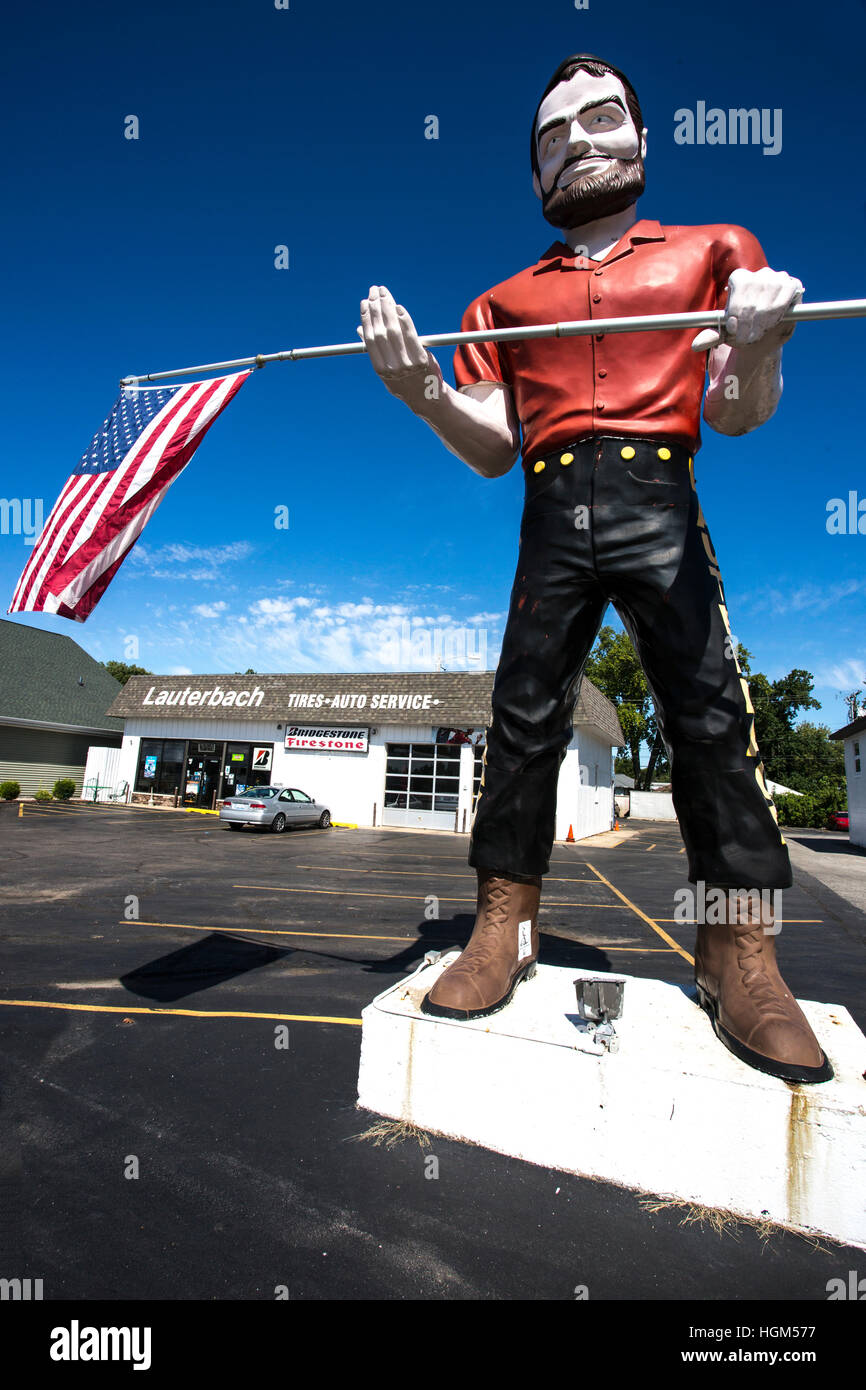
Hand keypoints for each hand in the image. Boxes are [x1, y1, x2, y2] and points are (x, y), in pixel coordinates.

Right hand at [358, 285, 437, 400]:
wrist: (428, 398)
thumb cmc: (406, 381)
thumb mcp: (387, 370)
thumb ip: (376, 350)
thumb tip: (360, 330)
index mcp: (380, 369)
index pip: (370, 338)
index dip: (366, 319)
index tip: (364, 303)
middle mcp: (392, 367)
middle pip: (380, 331)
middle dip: (376, 308)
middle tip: (374, 291)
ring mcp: (407, 363)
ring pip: (394, 330)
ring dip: (388, 308)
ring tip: (384, 293)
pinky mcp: (422, 359)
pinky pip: (411, 335)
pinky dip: (404, 320)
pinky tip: (399, 308)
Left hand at [691, 267, 803, 352]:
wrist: (766, 331)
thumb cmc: (743, 328)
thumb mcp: (726, 333)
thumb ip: (712, 336)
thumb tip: (695, 345)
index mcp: (739, 278)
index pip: (737, 297)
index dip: (735, 318)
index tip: (735, 333)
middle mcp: (758, 274)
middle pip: (751, 302)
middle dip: (748, 324)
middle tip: (747, 338)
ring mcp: (776, 278)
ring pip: (768, 302)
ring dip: (762, 322)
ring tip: (758, 332)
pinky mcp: (792, 285)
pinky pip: (784, 299)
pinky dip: (778, 314)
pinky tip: (772, 322)